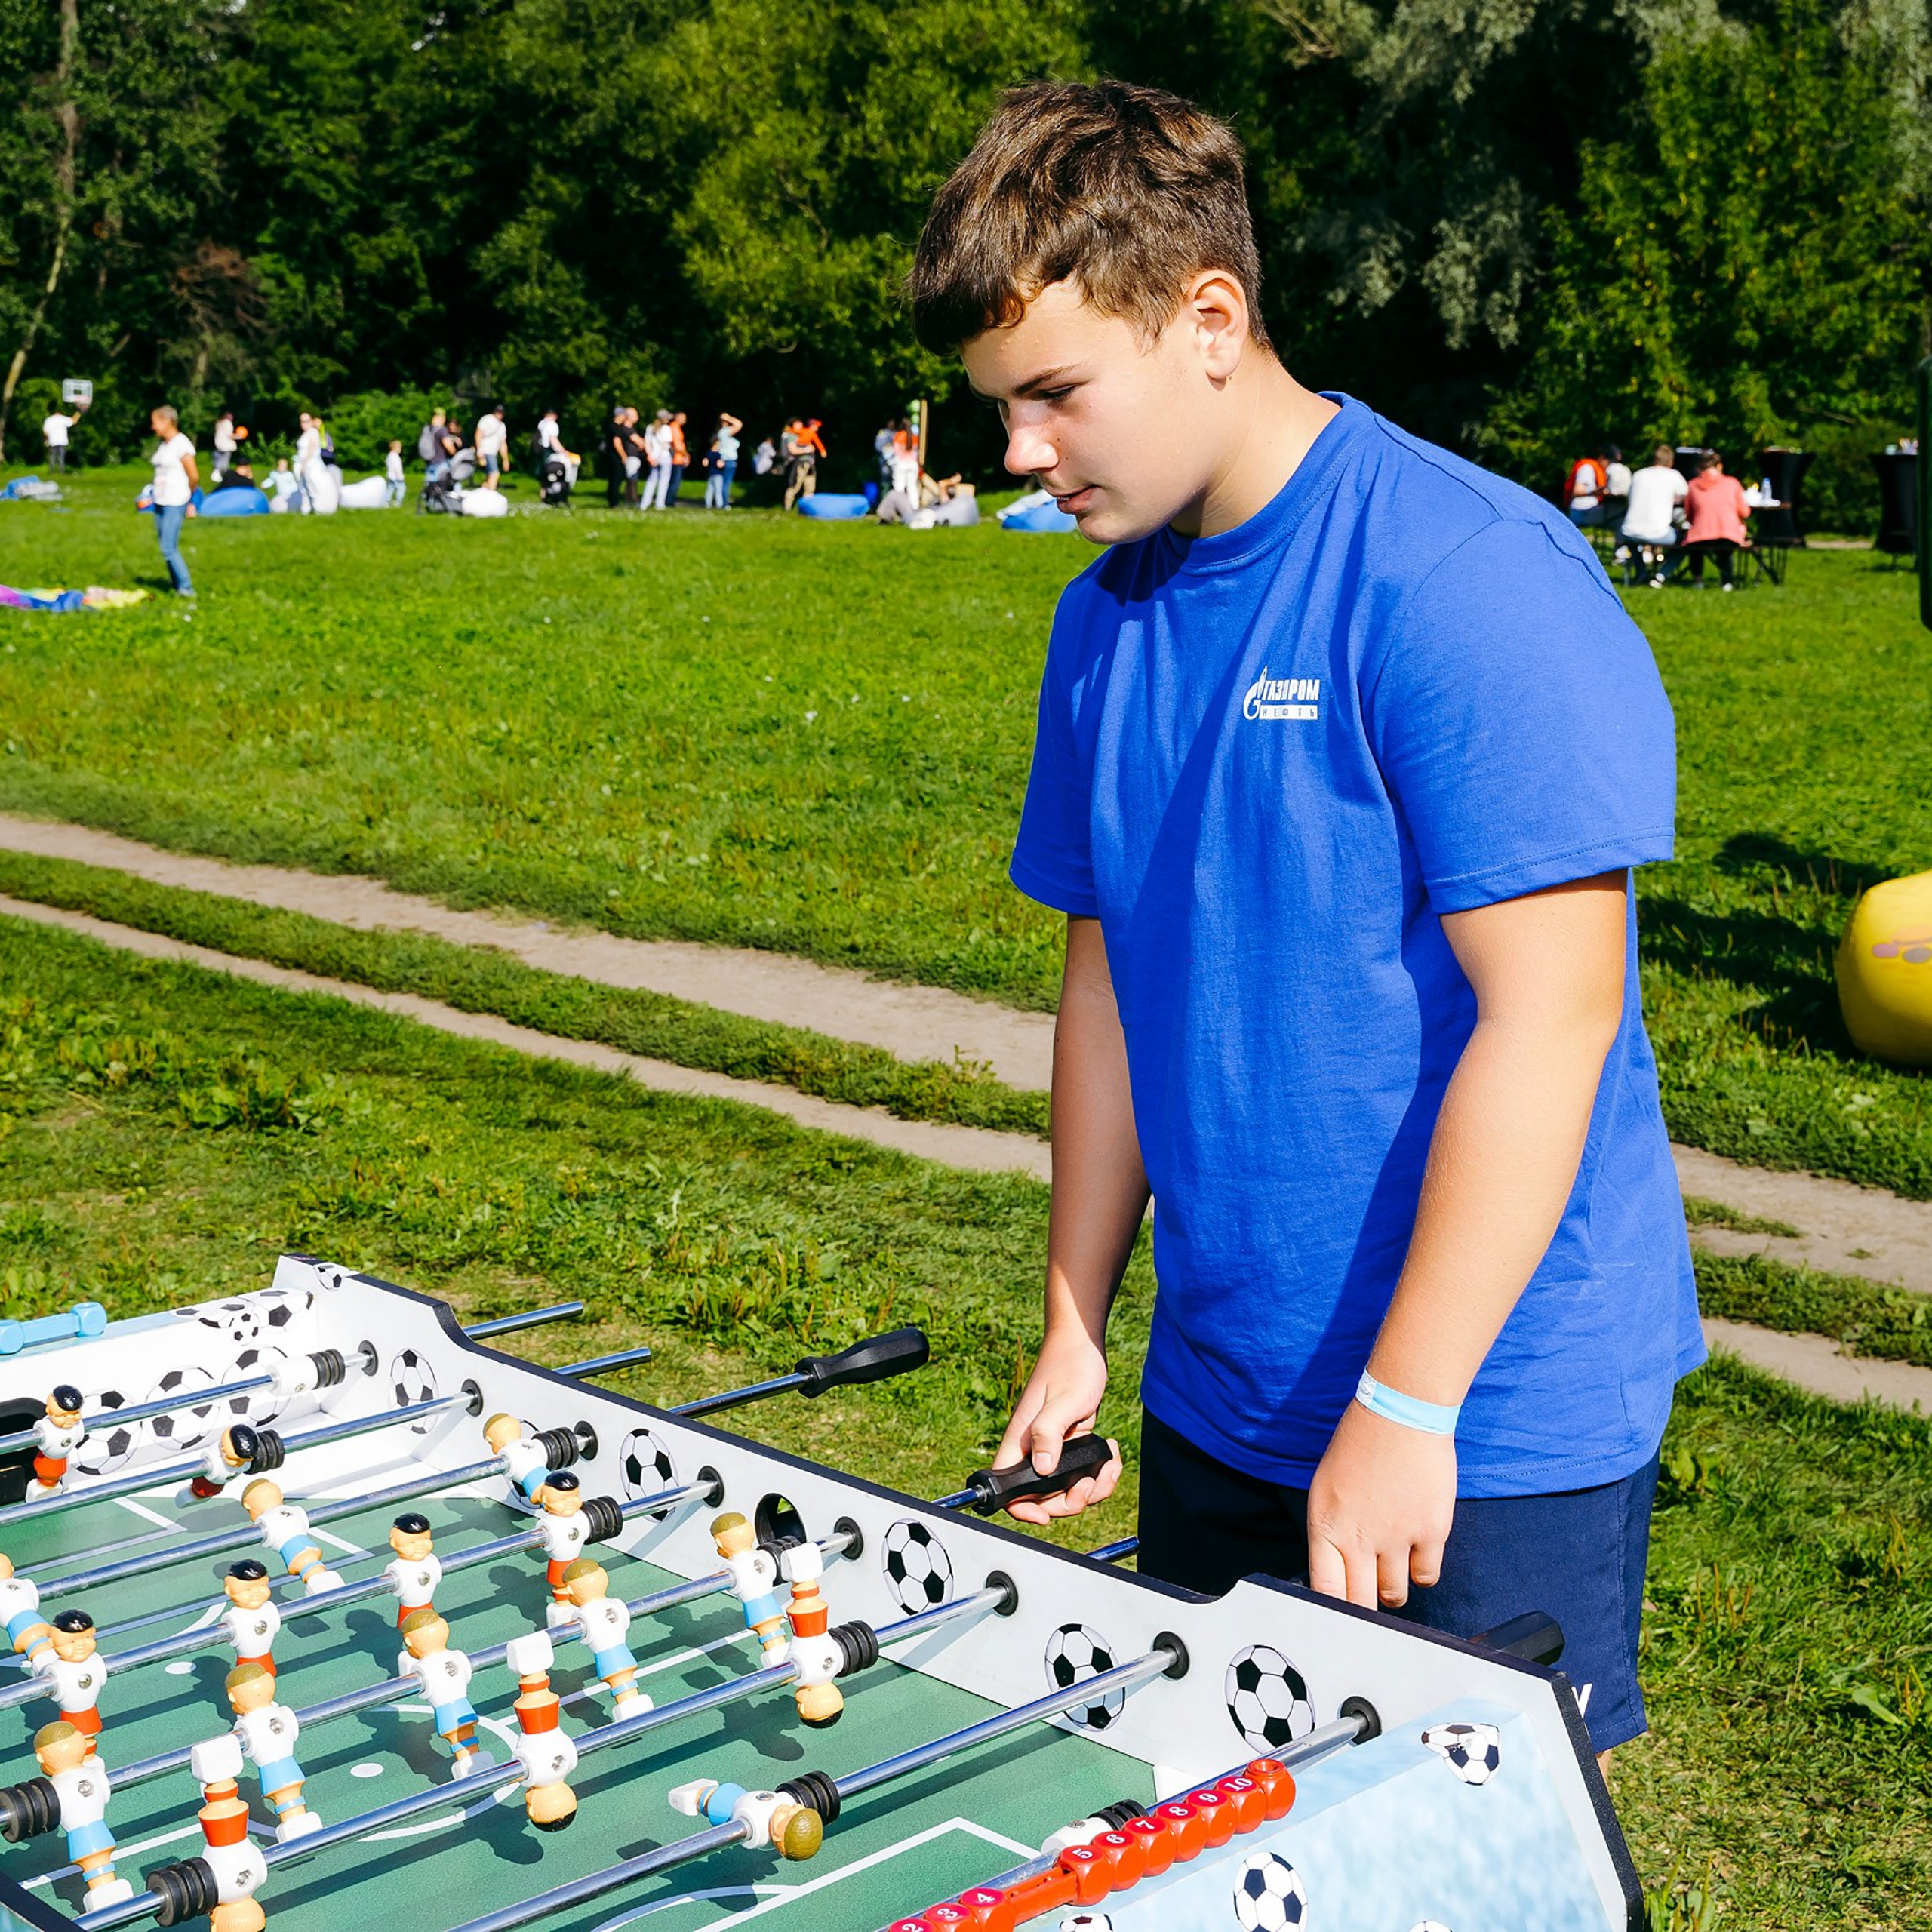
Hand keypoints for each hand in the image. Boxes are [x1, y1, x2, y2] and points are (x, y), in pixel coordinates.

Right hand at [992, 1329, 1121, 1525]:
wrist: (1083, 1346)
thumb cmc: (1069, 1365)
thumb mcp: (1063, 1400)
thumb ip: (1048, 1433)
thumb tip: (1042, 1469)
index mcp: (1022, 1440)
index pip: (1009, 1487)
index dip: (1022, 1509)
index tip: (1045, 1515)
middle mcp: (1034, 1448)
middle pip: (1043, 1497)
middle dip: (1069, 1502)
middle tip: (1088, 1484)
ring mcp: (1054, 1447)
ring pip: (1067, 1488)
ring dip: (1092, 1488)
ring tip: (1109, 1466)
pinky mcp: (1071, 1444)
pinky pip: (1082, 1473)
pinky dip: (1101, 1472)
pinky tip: (1111, 1452)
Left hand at [1305, 1399, 1455, 1608]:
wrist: (1400, 1414)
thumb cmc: (1360, 1444)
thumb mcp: (1327, 1488)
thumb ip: (1331, 1529)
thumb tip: (1336, 1568)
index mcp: (1325, 1525)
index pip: (1324, 1590)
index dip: (1331, 1610)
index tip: (1337, 1617)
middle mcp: (1358, 1537)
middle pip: (1360, 1603)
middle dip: (1363, 1607)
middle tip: (1367, 1600)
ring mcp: (1396, 1538)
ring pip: (1395, 1594)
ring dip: (1392, 1588)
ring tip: (1391, 1567)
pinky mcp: (1431, 1532)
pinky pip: (1427, 1576)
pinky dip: (1422, 1572)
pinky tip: (1416, 1555)